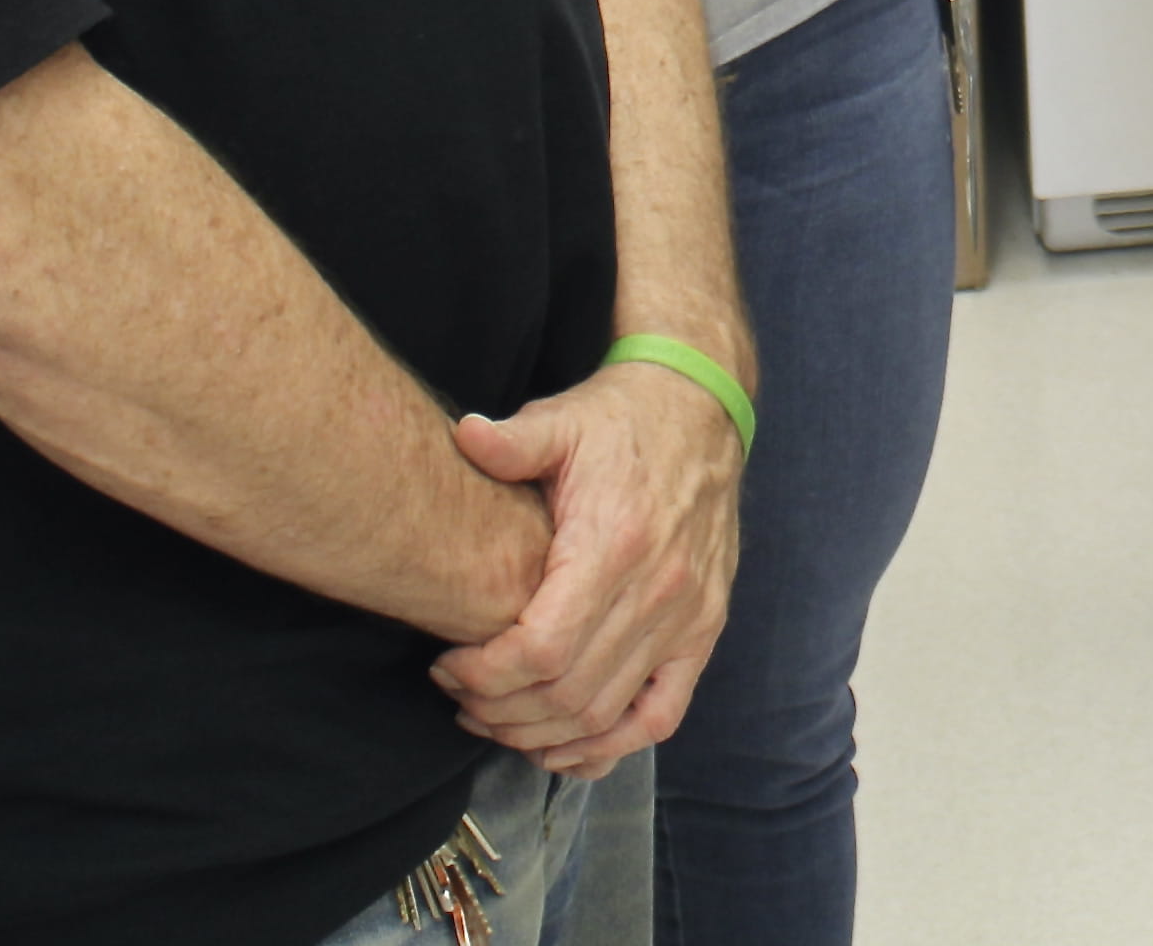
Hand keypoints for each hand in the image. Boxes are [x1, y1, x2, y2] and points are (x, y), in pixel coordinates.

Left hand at [431, 359, 744, 772]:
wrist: (702, 406)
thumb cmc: (621, 418)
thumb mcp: (562, 419)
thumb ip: (512, 441)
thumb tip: (462, 435)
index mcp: (615, 543)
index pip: (542, 649)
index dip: (486, 676)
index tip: (447, 666)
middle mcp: (658, 589)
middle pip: (567, 694)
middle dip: (499, 711)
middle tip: (459, 697)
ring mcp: (687, 614)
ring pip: (606, 714)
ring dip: (542, 734)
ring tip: (497, 718)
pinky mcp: (705, 627)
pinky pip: (661, 714)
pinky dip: (611, 746)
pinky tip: (566, 745)